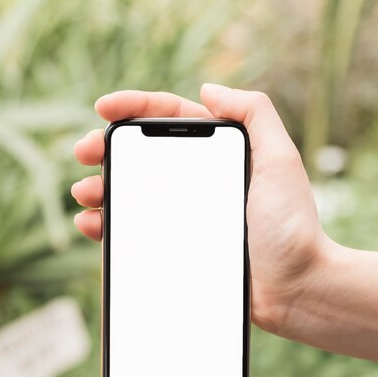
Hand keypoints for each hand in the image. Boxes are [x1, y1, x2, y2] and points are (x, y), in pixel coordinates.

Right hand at [71, 84, 330, 335]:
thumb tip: (208, 88)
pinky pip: (136, 231)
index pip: (171, 120)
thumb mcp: (280, 161)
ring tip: (84, 192)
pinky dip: (110, 225)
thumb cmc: (291, 226)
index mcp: (221, 154)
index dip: (135, 108)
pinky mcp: (178, 247)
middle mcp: (199, 180)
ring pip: (132, 193)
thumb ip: (254, 115)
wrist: (295, 288)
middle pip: (142, 156)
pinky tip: (93, 224)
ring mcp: (185, 215)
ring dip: (102, 188)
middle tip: (82, 152)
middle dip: (107, 149)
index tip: (103, 108)